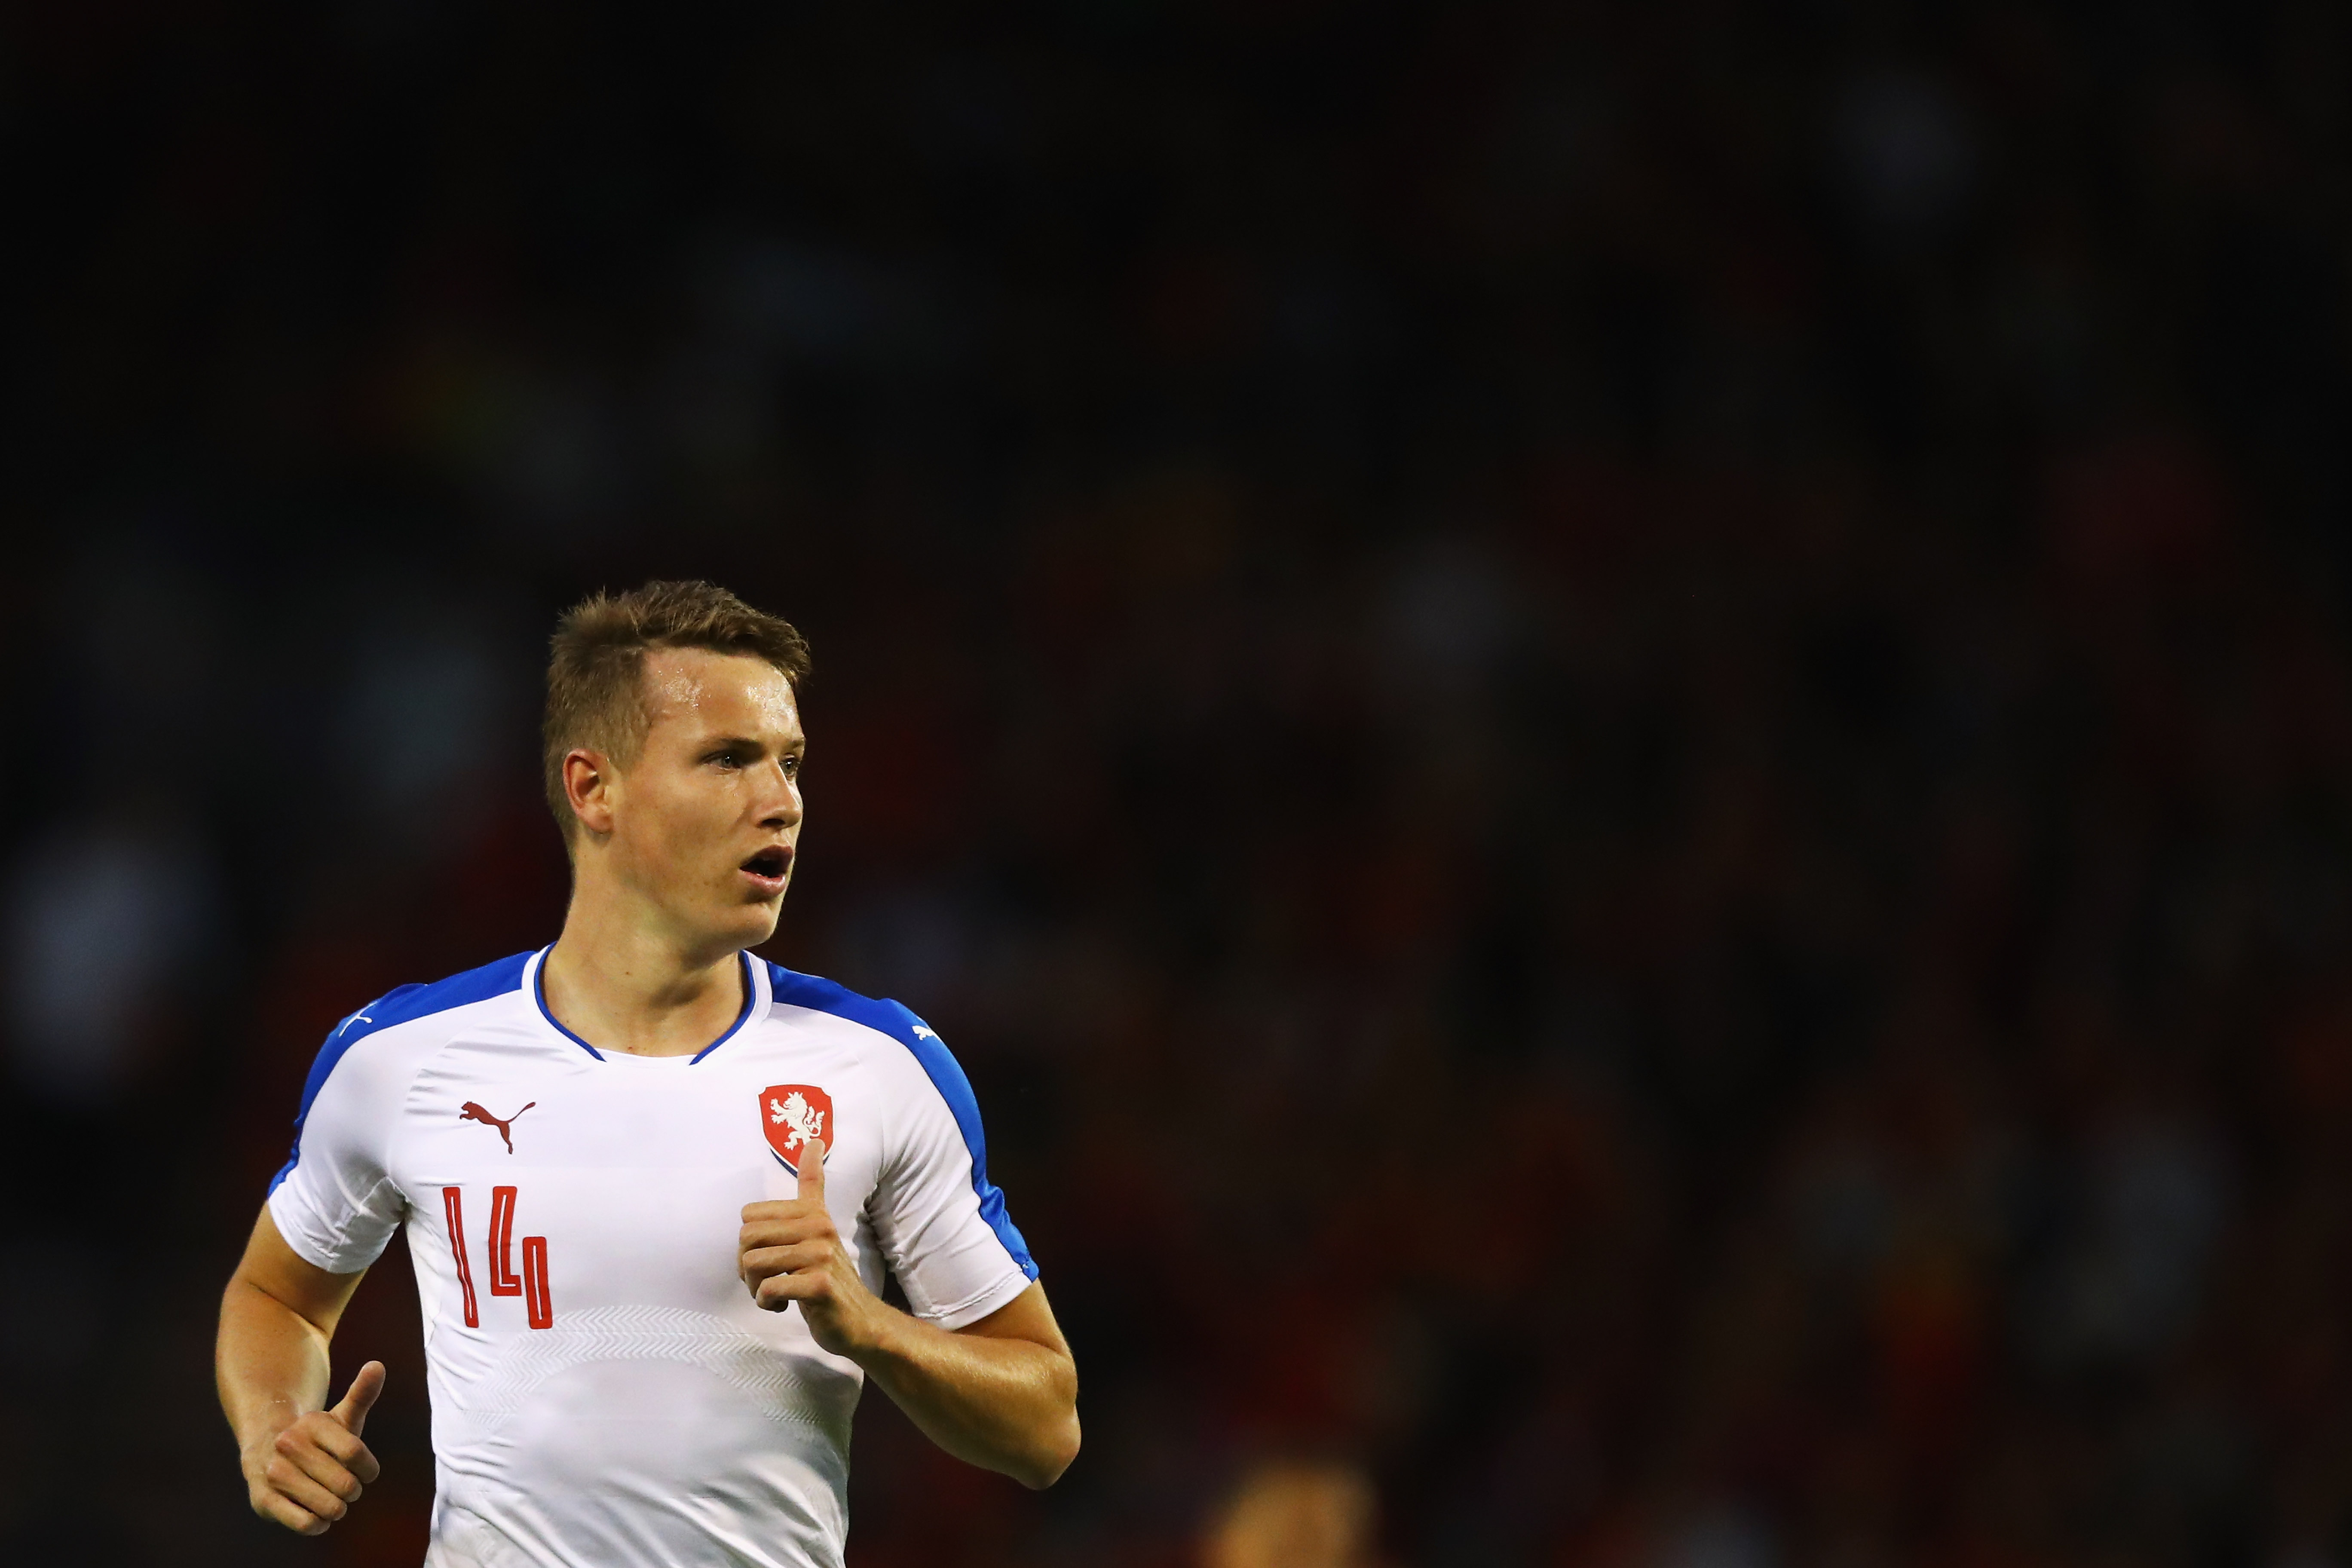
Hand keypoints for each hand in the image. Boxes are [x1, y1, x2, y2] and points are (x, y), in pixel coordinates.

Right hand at [242, 1361, 383, 1535]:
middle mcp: (289, 1445)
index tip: (368, 1472)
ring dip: (338, 1508)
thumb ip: (362, 1394)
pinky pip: (305, 1523)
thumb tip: (378, 1365)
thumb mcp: (340, 1415)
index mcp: (313, 1423)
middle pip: (345, 1483)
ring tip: (333, 1501)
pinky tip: (318, 1516)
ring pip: (329, 1506)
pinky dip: (319, 1524)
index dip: (369, 1469)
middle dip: (353, 1491)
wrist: (265, 1449)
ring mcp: (274, 1473)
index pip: (355, 1452)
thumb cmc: (316, 1437)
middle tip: (346, 1488)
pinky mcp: (263, 1500)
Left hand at [740, 1139, 890, 1356]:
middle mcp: (818, 1228)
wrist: (858, 1321)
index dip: (749, 1233)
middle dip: (746, 1266)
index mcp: (813, 1214)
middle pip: (745, 1237)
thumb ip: (813, 1190)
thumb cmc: (827, 1279)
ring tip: (774, 1293)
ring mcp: (820, 1255)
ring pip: (752, 1263)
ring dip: (755, 1287)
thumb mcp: (819, 1231)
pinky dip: (767, 1302)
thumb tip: (814, 1140)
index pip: (754, 1210)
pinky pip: (769, 1287)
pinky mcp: (818, 1284)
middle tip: (766, 1279)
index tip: (774, 1233)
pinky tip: (783, 1306)